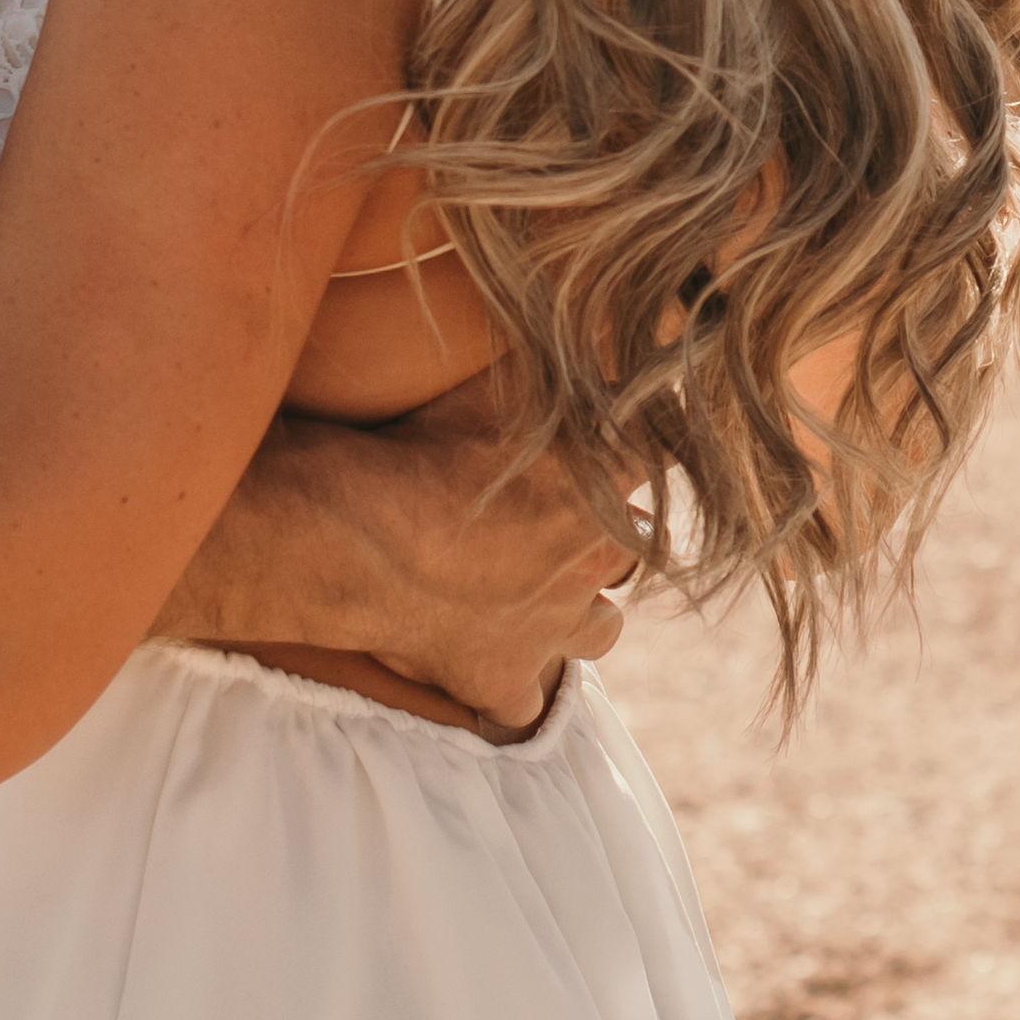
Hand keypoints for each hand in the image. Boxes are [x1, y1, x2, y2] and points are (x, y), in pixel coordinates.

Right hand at [241, 372, 631, 732]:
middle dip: (606, 536)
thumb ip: (550, 358)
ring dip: (583, 613)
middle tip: (558, 520)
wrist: (356, 532)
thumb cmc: (420, 443)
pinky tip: (491, 674)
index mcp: (606, 477)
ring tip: (543, 594)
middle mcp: (596, 555)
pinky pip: (523, 705)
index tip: (622, 442)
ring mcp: (555, 626)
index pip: (664, 452)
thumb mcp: (493, 377)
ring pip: (602, 629)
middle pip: (636, 548)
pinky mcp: (504, 677)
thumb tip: (588, 313)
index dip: (639, 448)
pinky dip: (510, 692)